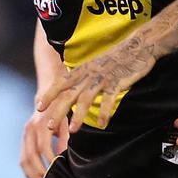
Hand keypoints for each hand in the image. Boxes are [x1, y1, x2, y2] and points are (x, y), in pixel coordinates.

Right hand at [20, 107, 69, 177]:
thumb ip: (65, 138)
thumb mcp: (65, 122)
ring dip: (32, 175)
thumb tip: (63, 156)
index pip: (43, 146)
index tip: (57, 170)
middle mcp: (29, 130)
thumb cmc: (60, 113)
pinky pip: (23, 159)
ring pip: (24, 159)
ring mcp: (24, 135)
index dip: (50, 160)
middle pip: (31, 155)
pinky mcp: (23, 141)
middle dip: (40, 171)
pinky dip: (28, 171)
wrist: (47, 99)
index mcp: (40, 124)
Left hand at [37, 42, 156, 131]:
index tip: (39, 107)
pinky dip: (105, 111)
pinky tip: (102, 124)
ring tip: (73, 130)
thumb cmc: (117, 59)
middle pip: (69, 94)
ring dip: (79, 115)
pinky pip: (109, 98)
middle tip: (49, 126)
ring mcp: (103, 78)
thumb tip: (75, 92)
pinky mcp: (117, 82)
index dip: (49, 94)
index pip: (61, 82)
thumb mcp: (96, 65)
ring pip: (86, 98)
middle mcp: (89, 74)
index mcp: (83, 70)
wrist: (137, 46)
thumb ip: (85, 78)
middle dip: (58, 110)